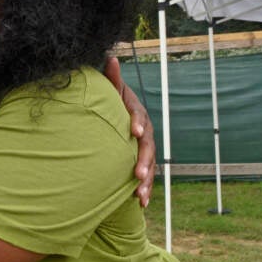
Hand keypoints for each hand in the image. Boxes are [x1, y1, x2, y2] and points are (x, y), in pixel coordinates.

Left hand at [103, 57, 155, 207]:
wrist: (118, 121)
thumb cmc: (112, 104)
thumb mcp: (112, 91)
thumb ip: (111, 77)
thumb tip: (111, 56)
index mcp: (136, 113)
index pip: (138, 116)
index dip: (136, 122)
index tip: (133, 131)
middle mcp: (145, 132)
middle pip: (147, 146)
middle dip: (143, 160)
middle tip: (135, 173)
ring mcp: (146, 149)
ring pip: (150, 166)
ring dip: (146, 181)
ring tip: (140, 195)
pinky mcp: (143, 164)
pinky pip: (147, 178)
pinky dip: (146, 191)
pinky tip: (142, 204)